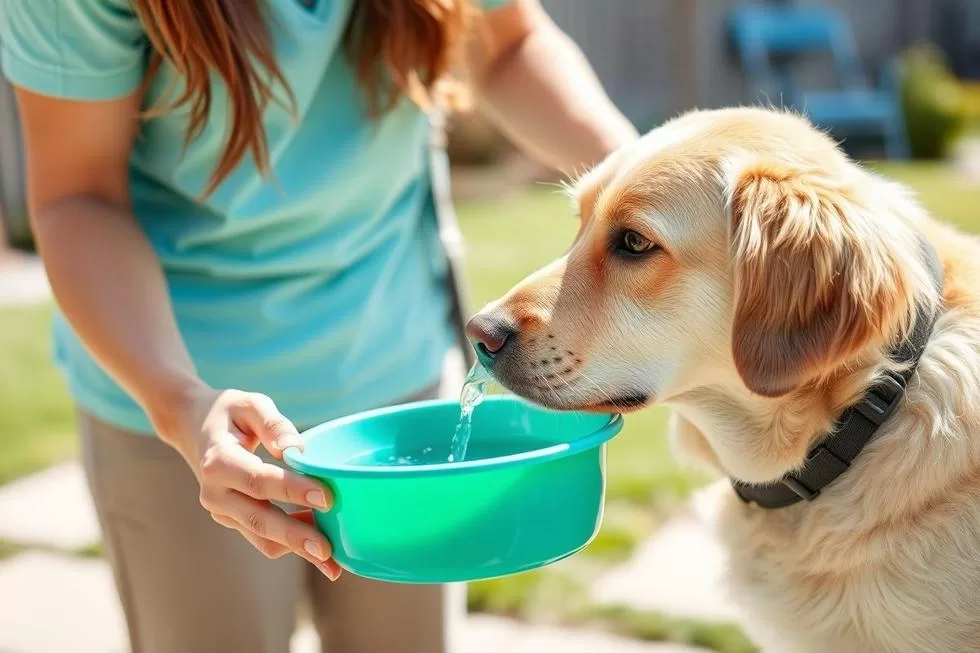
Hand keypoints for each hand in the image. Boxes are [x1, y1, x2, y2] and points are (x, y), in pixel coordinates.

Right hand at [153, 384, 341, 579]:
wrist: (193, 426)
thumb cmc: (229, 412)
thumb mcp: (250, 403)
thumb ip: (274, 423)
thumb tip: (295, 450)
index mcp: (218, 461)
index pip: (259, 481)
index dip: (293, 490)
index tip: (327, 497)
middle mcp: (215, 492)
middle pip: (259, 519)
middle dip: (296, 536)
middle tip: (328, 550)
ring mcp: (221, 510)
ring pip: (261, 537)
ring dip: (296, 549)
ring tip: (332, 560)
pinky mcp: (232, 518)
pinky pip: (261, 536)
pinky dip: (289, 541)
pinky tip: (318, 539)